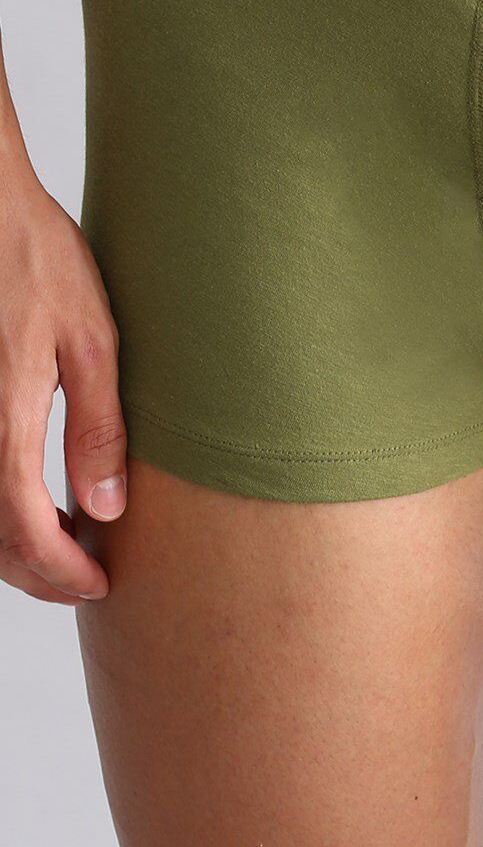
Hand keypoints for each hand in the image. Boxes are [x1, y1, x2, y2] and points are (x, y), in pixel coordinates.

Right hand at [0, 148, 125, 602]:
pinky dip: (1, 509)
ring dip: (15, 546)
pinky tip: (36, 501)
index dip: (60, 571)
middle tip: (88, 578)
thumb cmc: (38, 262)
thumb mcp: (93, 341)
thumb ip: (97, 428)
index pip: (24, 531)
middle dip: (38, 572)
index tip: (100, 584)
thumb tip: (107, 508)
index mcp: (3, 421)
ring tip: (69, 545)